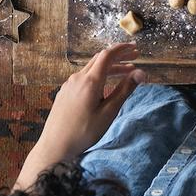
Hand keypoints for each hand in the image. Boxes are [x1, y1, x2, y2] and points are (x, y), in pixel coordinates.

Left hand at [17, 44, 144, 186]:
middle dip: (118, 56)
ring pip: (91, 68)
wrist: (54, 147)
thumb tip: (141, 72)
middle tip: (135, 58)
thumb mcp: (108, 112)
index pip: (108, 55)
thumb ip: (124, 90)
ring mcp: (69, 85)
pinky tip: (104, 85)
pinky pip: (84, 77)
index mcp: (90, 81)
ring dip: (109, 67)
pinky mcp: (64, 93)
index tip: (135, 48)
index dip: (122, 49)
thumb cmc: (84, 132)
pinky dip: (98, 75)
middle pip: (100, 59)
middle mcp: (78, 78)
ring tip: (124, 72)